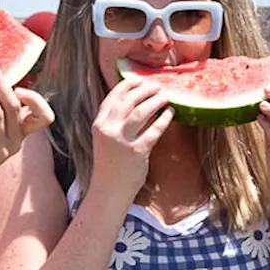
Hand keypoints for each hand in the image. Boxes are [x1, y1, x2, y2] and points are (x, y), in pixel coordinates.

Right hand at [87, 79, 173, 200]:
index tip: (140, 80)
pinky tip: (170, 113)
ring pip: (141, 112)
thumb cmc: (110, 162)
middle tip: (157, 87)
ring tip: (165, 96)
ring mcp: (122, 141)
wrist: (109, 189)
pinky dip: (164, 119)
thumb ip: (116, 120)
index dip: (128, 85)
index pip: (113, 97)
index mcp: (99, 124)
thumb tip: (139, 100)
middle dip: (145, 90)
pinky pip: (154, 130)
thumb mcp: (106, 138)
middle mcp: (108, 130)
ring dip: (156, 100)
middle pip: (128, 100)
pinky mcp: (137, 151)